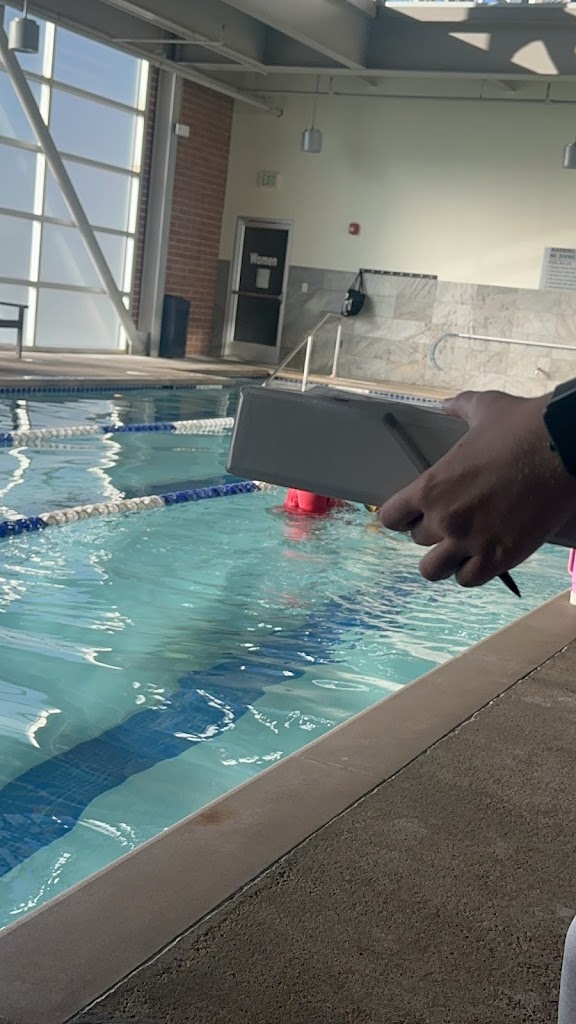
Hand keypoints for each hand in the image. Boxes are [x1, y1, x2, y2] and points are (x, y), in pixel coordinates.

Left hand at [379, 390, 575, 587]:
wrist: (562, 449)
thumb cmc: (522, 426)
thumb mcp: (484, 408)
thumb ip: (459, 407)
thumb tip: (446, 404)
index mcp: (430, 487)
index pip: (391, 517)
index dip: (402, 516)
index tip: (414, 513)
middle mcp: (443, 519)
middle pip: (417, 541)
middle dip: (432, 532)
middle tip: (452, 523)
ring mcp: (469, 542)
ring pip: (434, 570)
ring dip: (445, 560)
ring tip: (460, 550)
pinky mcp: (498, 558)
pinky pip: (468, 580)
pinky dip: (472, 572)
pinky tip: (482, 558)